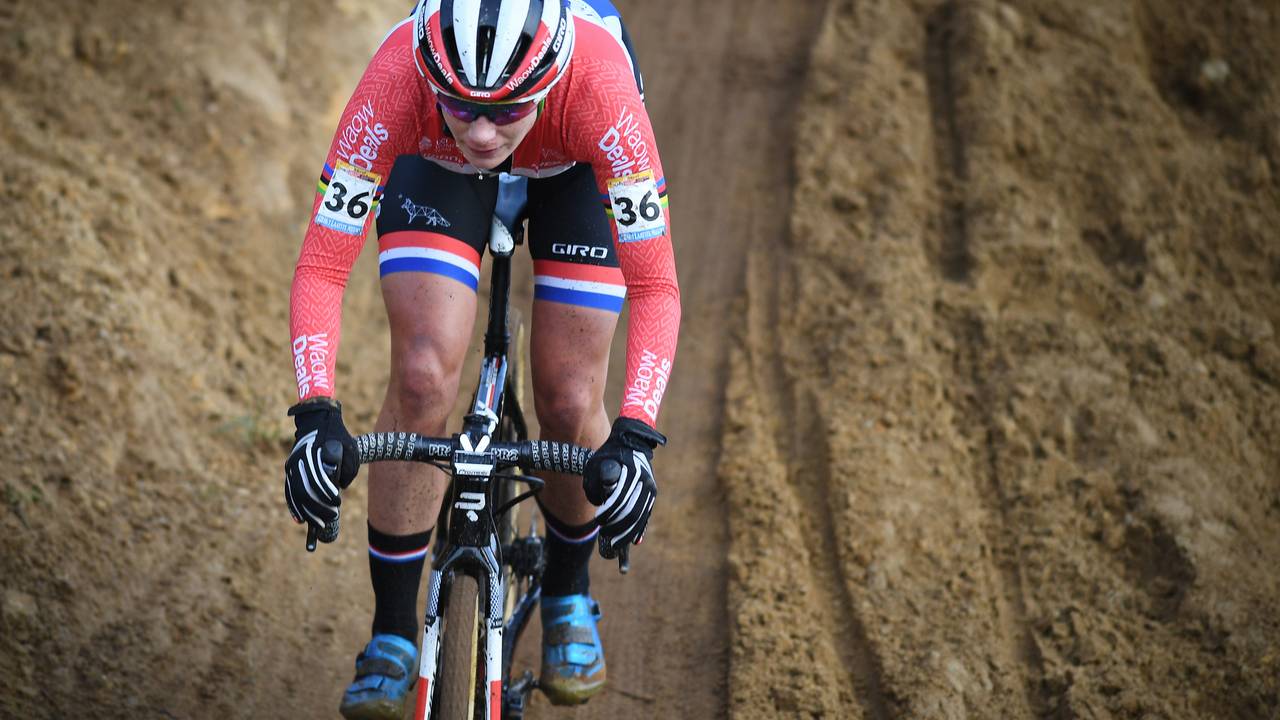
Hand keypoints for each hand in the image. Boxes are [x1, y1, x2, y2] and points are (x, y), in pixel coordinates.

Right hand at [283, 398, 358, 542]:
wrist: (318, 420)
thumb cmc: (337, 436)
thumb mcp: (349, 450)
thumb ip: (347, 470)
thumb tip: (340, 487)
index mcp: (313, 455)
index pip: (317, 480)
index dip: (327, 494)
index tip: (338, 502)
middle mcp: (299, 462)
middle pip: (305, 491)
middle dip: (317, 508)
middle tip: (331, 518)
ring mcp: (292, 466)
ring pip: (296, 494)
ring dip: (307, 511)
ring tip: (317, 524)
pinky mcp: (290, 469)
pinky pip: (290, 491)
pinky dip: (294, 507)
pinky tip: (300, 519)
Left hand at [583, 417, 666, 558]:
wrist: (631, 441)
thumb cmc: (609, 454)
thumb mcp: (597, 464)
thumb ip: (597, 483)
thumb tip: (602, 503)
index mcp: (631, 473)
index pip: (620, 499)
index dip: (609, 513)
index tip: (599, 520)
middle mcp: (644, 482)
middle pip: (632, 511)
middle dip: (619, 528)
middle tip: (608, 538)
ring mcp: (650, 488)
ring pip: (640, 516)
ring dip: (629, 532)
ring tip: (618, 544)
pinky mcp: (652, 493)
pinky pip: (646, 514)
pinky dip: (640, 528)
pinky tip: (634, 541)